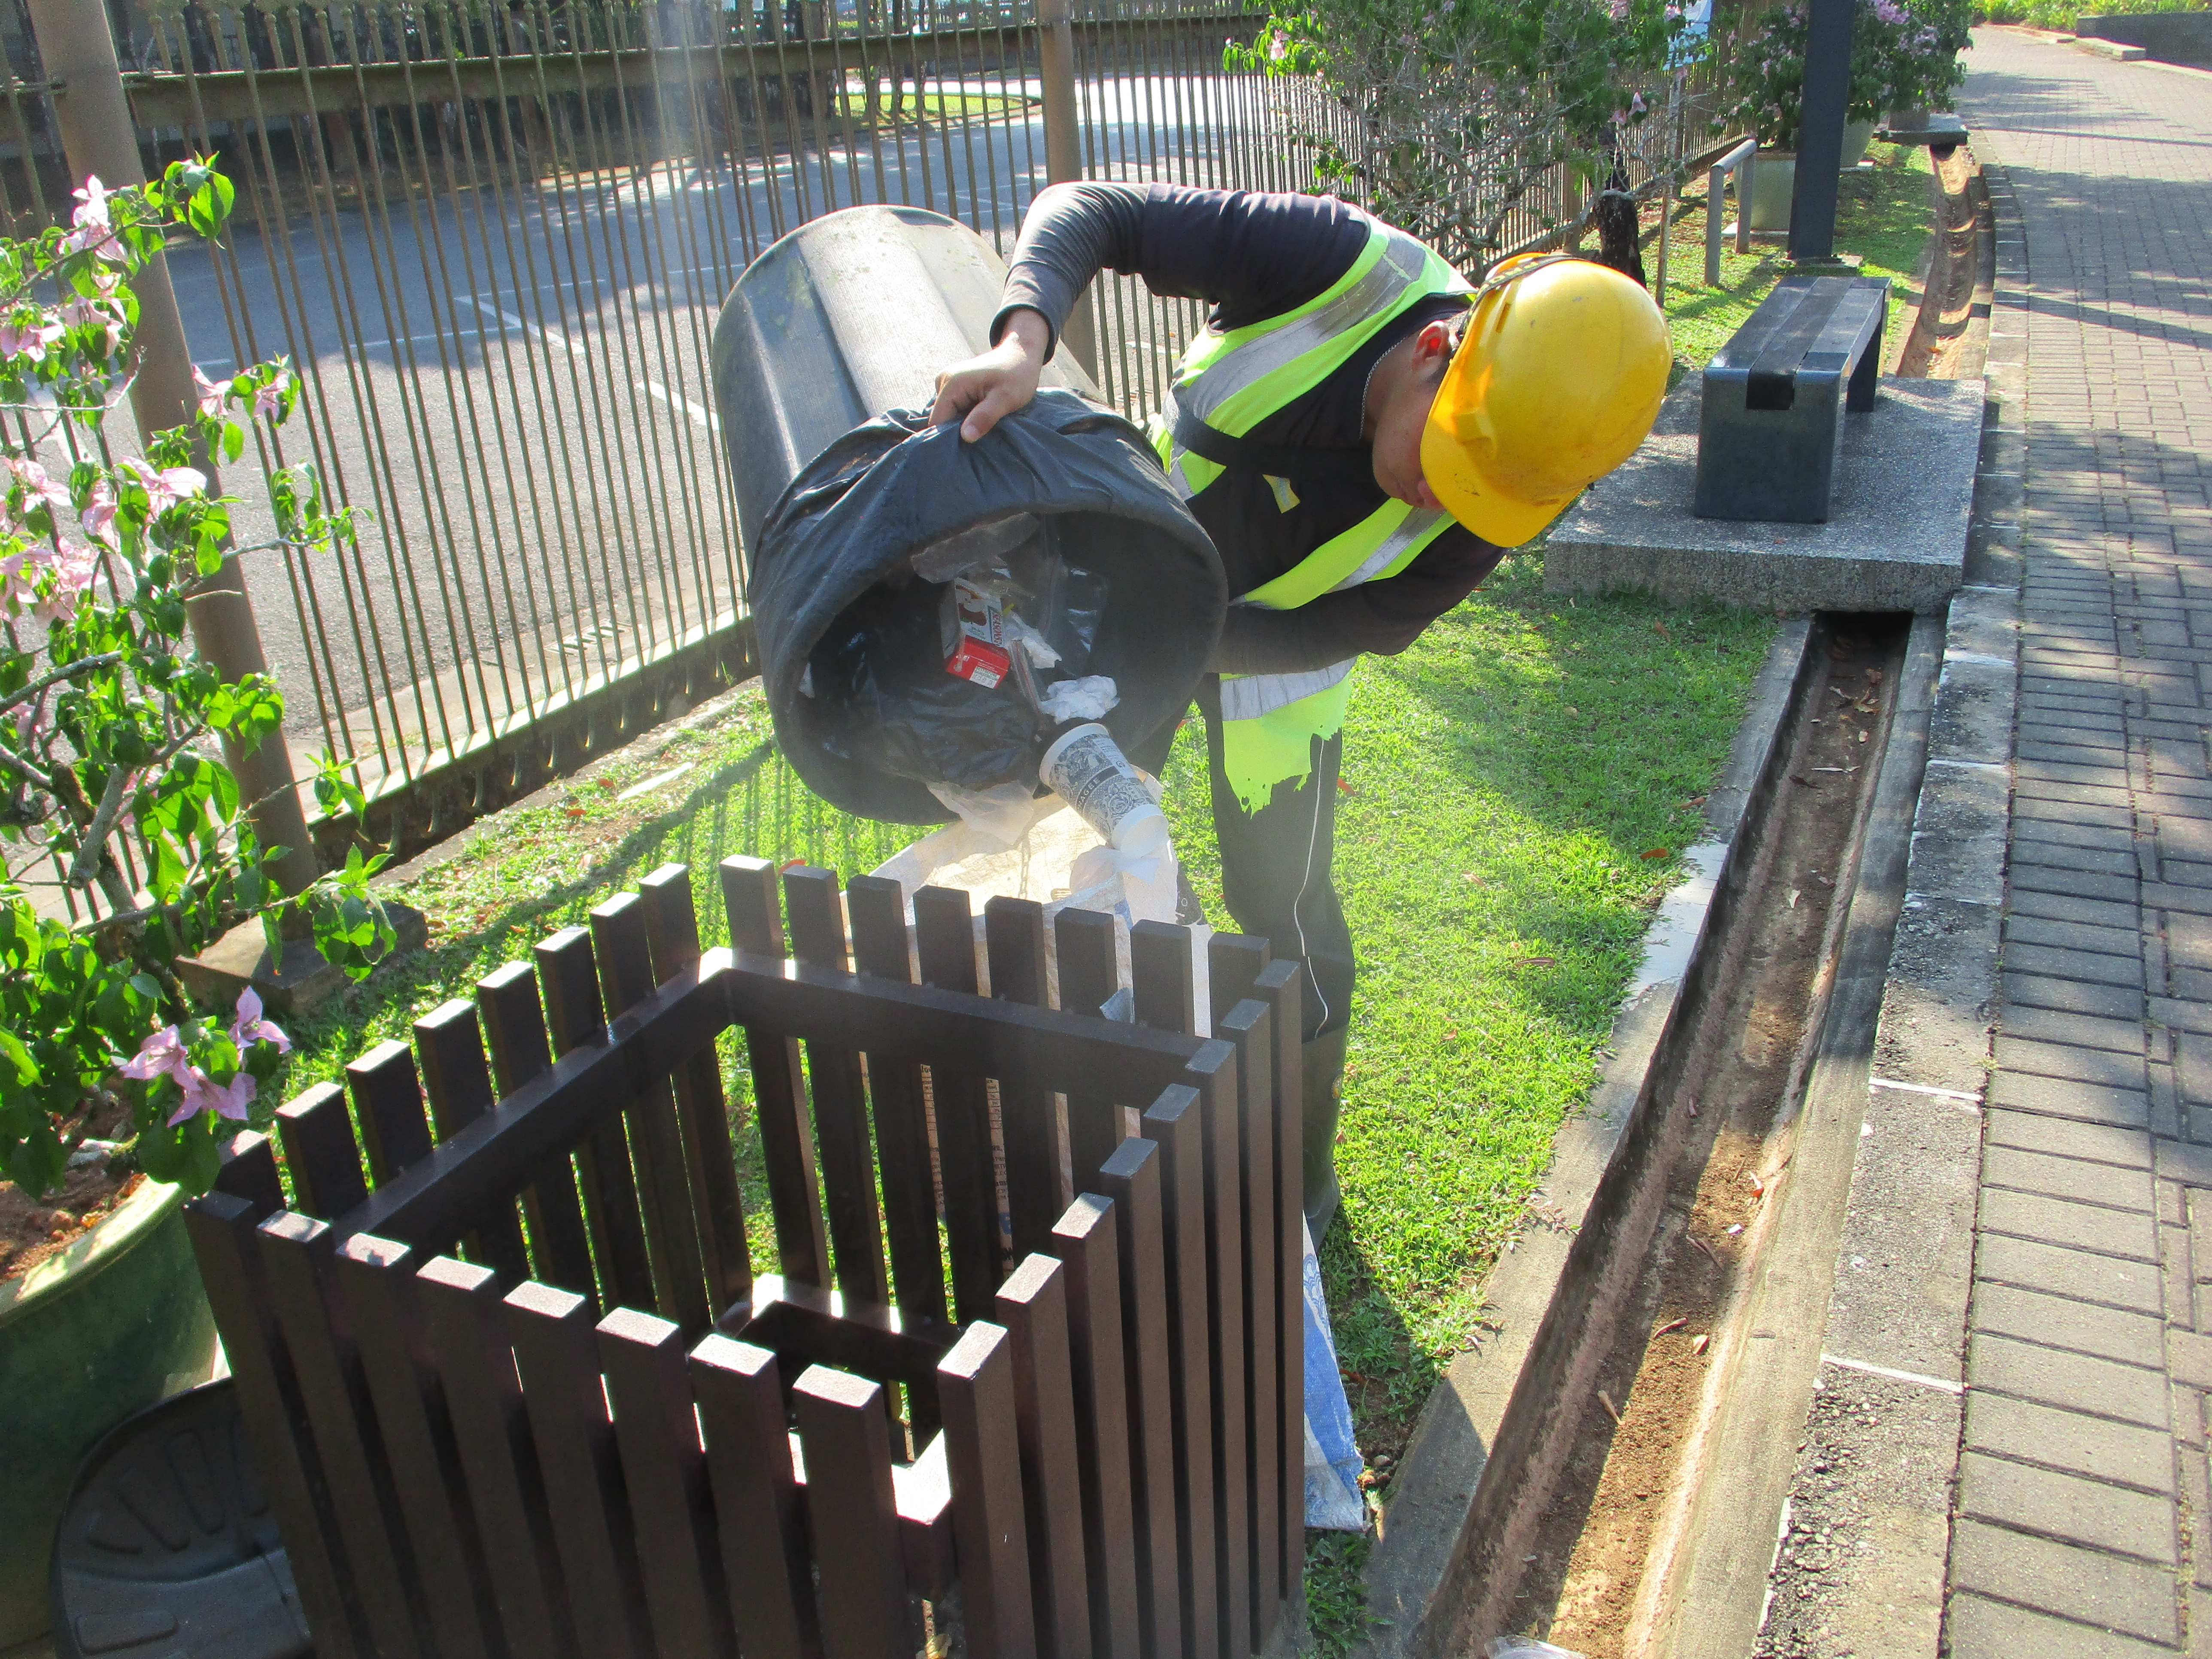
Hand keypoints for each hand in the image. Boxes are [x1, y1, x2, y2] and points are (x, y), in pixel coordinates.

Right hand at [931, 308, 1048, 441]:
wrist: (1021, 354)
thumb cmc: (1017, 375)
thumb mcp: (1005, 398)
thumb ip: (985, 416)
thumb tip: (966, 437)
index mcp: (952, 384)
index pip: (938, 422)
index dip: (949, 440)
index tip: (965, 455)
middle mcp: (943, 382)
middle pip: (941, 420)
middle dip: (956, 435)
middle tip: (977, 447)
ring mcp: (948, 384)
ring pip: (948, 417)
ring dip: (962, 428)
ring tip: (981, 434)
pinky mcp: (955, 388)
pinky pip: (954, 410)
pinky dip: (965, 420)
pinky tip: (979, 424)